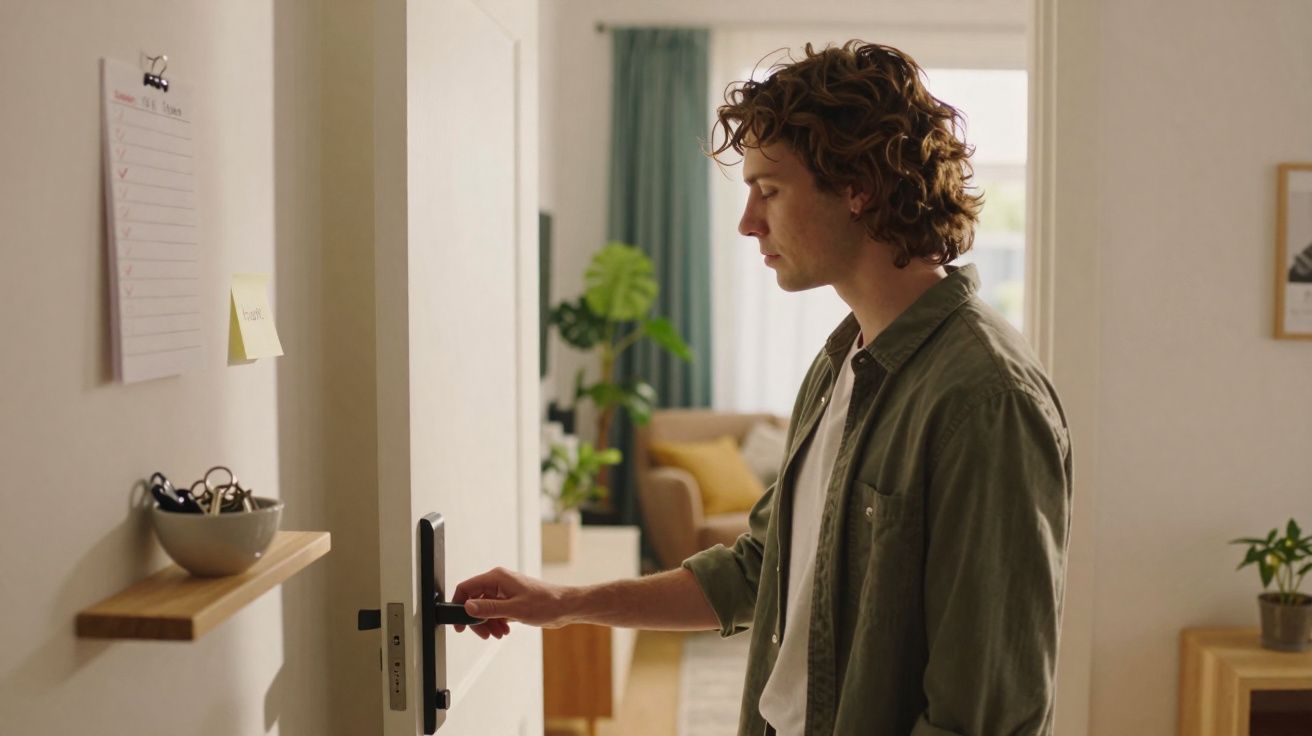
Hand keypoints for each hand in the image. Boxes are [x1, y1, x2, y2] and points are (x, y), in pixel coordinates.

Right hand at [451, 567, 574, 639]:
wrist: (564, 607)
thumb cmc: (545, 603)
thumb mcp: (514, 609)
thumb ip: (489, 608)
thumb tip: (467, 608)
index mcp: (497, 578)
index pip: (466, 588)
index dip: (458, 605)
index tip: (459, 624)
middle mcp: (498, 582)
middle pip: (474, 601)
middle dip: (477, 620)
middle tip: (484, 635)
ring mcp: (505, 592)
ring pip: (485, 609)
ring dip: (488, 624)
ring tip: (498, 635)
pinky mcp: (511, 600)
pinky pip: (495, 612)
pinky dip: (497, 623)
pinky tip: (505, 631)